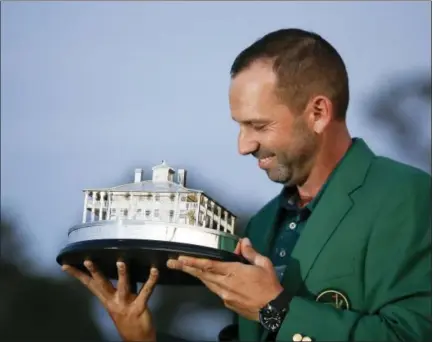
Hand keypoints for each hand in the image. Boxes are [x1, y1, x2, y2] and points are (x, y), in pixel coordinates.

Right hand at [62, 260, 158, 341]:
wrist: (137, 341)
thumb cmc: (128, 319)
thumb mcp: (119, 303)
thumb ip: (118, 288)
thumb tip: (119, 269)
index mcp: (106, 300)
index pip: (90, 285)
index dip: (78, 275)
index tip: (66, 265)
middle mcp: (113, 302)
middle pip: (101, 284)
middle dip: (94, 272)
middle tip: (87, 260)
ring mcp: (126, 305)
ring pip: (123, 287)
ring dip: (122, 274)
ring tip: (121, 262)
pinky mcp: (139, 307)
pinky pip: (146, 292)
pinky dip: (151, 280)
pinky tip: (154, 271)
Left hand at [167, 238, 282, 320]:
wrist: (273, 310)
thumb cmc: (269, 285)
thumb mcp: (264, 265)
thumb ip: (251, 253)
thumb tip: (244, 241)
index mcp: (233, 272)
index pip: (209, 265)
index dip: (193, 261)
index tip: (181, 258)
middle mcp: (225, 284)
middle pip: (202, 274)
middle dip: (186, 267)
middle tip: (172, 262)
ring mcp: (225, 295)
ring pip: (207, 282)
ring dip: (196, 274)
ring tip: (184, 267)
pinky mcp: (228, 302)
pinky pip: (214, 289)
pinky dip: (208, 282)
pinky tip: (206, 278)